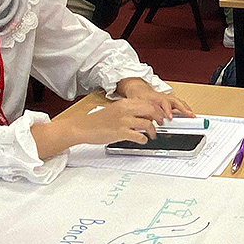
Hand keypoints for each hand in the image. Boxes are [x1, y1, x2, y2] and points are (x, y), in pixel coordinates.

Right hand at [34, 96, 165, 156]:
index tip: (160, 115)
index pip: (147, 103)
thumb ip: (128, 111)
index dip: (156, 110)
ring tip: (152, 135)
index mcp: (124, 103)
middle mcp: (125, 110)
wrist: (83, 127)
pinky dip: (144, 139)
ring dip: (153, 131)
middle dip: (159, 118)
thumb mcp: (115, 110)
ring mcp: (123, 121)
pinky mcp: (120, 133)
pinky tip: (142, 140)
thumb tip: (142, 116)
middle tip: (161, 124)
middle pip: (151, 111)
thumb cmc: (97, 121)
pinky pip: (139, 136)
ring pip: (147, 124)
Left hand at [116, 78, 193, 121]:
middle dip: (183, 109)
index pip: (163, 104)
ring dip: (186, 109)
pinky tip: (189, 113)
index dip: (167, 111)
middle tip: (189, 115)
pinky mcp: (169, 101)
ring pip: (179, 102)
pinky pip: (179, 103)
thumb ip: (144, 115)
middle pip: (175, 102)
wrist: (138, 90)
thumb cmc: (139, 97)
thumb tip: (149, 125)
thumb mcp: (139, 106)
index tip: (169, 117)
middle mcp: (163, 98)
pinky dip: (185, 108)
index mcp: (155, 98)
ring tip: (192, 115)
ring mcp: (167, 98)